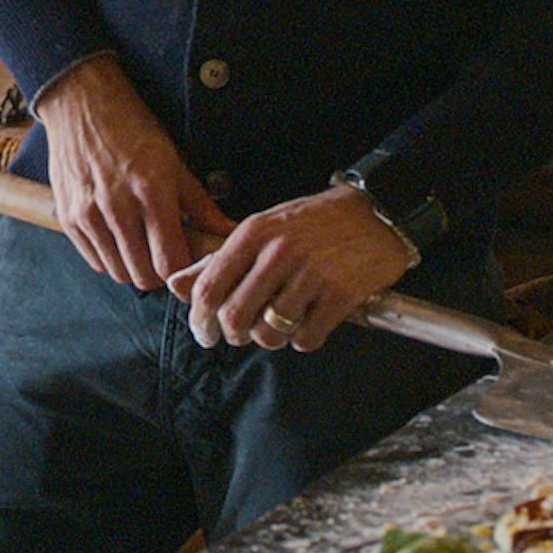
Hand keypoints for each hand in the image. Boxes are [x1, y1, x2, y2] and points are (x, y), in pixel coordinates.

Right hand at [32, 53, 236, 290]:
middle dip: (159, 273)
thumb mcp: (174, 161)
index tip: (188, 261)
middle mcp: (117, 206)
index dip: (183, 270)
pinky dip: (110, 257)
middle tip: (165, 255)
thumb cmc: (134, 129)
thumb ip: (201, 205)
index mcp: (152, 190)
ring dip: (134, 266)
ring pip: (118, 272)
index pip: (170, 263)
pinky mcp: (68, 217)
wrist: (82, 103)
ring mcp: (88, 214)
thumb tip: (228, 234)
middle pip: (143, 276)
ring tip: (142, 245)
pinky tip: (119, 236)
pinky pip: (94, 260)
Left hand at [168, 185, 412, 351]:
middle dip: (232, 335)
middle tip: (241, 335)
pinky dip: (303, 339)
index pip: (210, 288)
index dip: (200, 320)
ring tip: (279, 323)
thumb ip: (219, 260)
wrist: (376, 214)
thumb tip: (176, 284)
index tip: (204, 333)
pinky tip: (309, 320)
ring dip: (270, 338)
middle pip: (235, 317)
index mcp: (254, 233)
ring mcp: (311, 274)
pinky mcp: (339, 294)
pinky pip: (306, 338)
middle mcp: (279, 252)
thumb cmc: (315, 223)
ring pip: (269, 333)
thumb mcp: (263, 229)